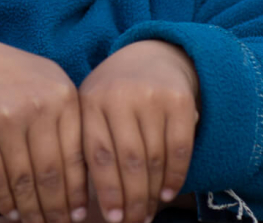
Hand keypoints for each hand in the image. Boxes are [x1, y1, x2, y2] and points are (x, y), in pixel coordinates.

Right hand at [0, 38, 87, 222]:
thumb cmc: (17, 82)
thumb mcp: (51, 89)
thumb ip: (71, 125)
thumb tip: (89, 185)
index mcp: (64, 97)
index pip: (77, 157)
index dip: (78, 193)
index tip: (78, 216)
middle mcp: (38, 105)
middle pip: (52, 173)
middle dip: (56, 209)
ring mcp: (6, 117)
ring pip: (24, 180)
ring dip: (31, 210)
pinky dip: (4, 201)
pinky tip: (12, 212)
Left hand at [79, 40, 198, 222]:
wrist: (153, 57)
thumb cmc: (115, 96)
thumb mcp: (93, 109)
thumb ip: (88, 145)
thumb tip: (83, 202)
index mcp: (91, 102)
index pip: (98, 155)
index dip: (107, 191)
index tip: (113, 218)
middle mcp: (120, 97)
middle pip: (128, 161)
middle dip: (132, 199)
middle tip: (133, 222)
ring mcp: (151, 97)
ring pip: (154, 158)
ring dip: (153, 193)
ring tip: (148, 213)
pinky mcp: (179, 101)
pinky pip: (180, 148)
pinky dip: (176, 175)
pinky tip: (169, 194)